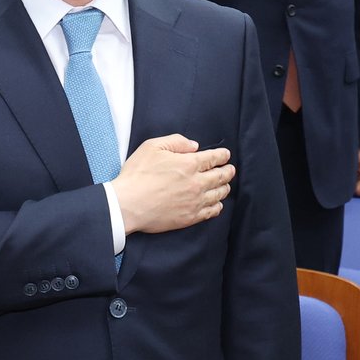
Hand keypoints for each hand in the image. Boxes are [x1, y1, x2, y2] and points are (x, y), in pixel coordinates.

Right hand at [110, 135, 233, 234]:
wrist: (128, 204)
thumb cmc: (137, 175)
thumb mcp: (152, 147)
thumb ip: (176, 142)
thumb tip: (194, 145)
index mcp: (189, 164)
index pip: (214, 158)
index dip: (222, 155)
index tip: (225, 155)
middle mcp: (197, 183)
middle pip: (221, 176)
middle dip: (228, 171)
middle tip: (230, 169)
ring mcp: (195, 202)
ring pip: (219, 194)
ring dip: (224, 187)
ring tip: (225, 185)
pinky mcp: (190, 217)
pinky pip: (212, 211)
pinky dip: (217, 205)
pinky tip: (217, 203)